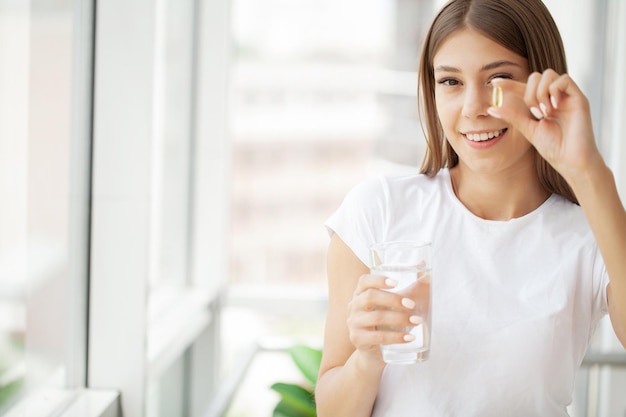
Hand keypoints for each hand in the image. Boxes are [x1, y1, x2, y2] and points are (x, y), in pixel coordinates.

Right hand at [347, 274, 417, 363]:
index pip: (364, 281)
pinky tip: (409, 337)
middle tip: (412, 304)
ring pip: (376, 317)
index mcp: (360, 294)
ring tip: (417, 321)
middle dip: (393, 299)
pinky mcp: (358, 340)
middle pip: (370, 296)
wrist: (373, 353)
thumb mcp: (395, 305)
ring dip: (399, 318)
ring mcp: (354, 323)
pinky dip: (396, 337)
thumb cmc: (386, 324)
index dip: (378, 279)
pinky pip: (378, 337)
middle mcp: (353, 306)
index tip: (396, 282)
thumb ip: (410, 286)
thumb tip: (423, 264)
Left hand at [487, 70, 602, 182]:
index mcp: (541, 104)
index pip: (523, 88)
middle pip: (536, 76)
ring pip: (548, 74)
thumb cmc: (553, 147)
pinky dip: (554, 90)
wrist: (570, 160)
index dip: (509, 84)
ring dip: (541, 93)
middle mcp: (554, 97)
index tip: (494, 83)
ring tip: (545, 113)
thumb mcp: (528, 129)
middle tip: (534, 114)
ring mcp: (566, 96)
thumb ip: (513, 116)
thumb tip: (491, 108)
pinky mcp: (579, 98)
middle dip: (529, 93)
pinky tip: (554, 108)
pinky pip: (564, 79)